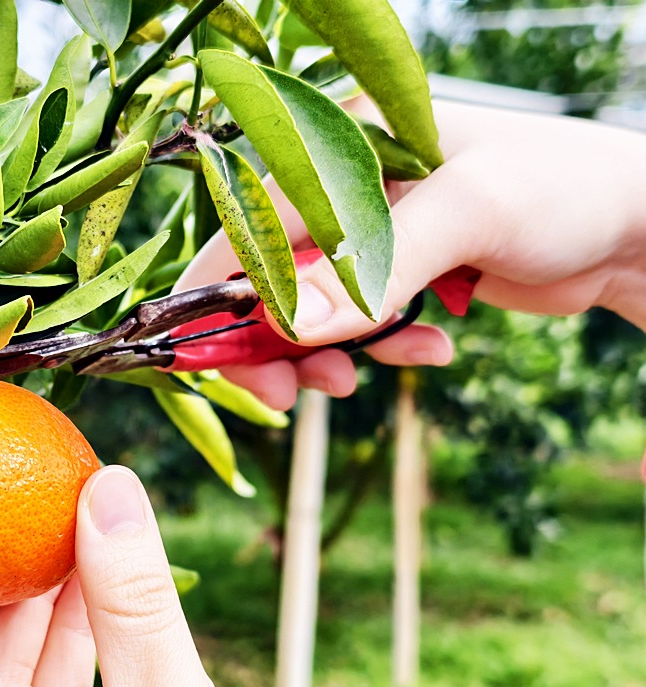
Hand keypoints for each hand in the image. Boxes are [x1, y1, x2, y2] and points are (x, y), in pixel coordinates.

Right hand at [177, 100, 645, 408]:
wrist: (634, 225)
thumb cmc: (562, 188)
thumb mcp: (469, 213)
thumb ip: (372, 267)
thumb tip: (287, 328)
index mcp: (340, 145)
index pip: (252, 223)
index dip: (225, 294)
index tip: (226, 359)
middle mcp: (342, 187)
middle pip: (268, 275)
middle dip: (273, 341)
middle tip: (286, 395)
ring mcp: (368, 233)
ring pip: (307, 308)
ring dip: (325, 355)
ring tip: (358, 381)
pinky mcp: (396, 271)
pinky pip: (357, 323)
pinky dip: (379, 349)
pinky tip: (428, 351)